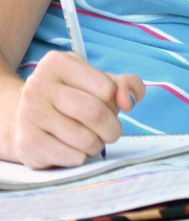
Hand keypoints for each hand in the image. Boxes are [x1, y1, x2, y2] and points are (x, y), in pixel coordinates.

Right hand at [12, 50, 144, 168]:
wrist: (27, 118)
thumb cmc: (71, 97)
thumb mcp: (97, 81)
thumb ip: (124, 84)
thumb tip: (129, 101)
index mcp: (58, 63)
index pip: (106, 88)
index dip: (115, 102)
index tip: (109, 105)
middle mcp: (39, 84)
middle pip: (94, 113)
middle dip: (112, 128)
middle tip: (111, 132)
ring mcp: (30, 114)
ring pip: (85, 139)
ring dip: (98, 145)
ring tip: (92, 140)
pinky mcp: (28, 143)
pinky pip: (72, 157)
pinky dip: (82, 157)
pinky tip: (75, 149)